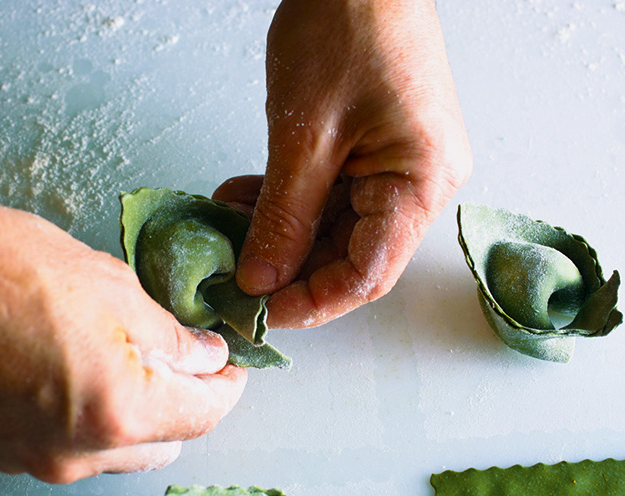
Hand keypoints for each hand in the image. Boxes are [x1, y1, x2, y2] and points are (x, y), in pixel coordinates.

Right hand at [0, 114, 246, 482]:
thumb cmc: (3, 266)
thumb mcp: (114, 286)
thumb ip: (171, 335)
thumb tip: (204, 356)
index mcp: (119, 410)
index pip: (205, 414)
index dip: (226, 383)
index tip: (227, 360)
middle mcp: (77, 452)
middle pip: (165, 440)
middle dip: (183, 399)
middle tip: (179, 353)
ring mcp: (33, 457)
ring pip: (116, 450)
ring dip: (135, 413)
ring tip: (123, 358)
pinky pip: (66, 446)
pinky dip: (87, 418)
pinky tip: (73, 370)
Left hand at [214, 0, 471, 327]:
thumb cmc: (347, 29)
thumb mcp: (305, 135)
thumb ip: (284, 215)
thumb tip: (262, 279)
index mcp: (420, 184)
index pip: (365, 275)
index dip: (309, 302)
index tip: (257, 311)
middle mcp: (418, 183)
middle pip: (349, 254)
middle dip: (285, 267)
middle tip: (231, 274)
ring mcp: (397, 165)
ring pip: (332, 227)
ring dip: (278, 233)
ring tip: (228, 229)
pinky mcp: (372, 148)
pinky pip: (327, 194)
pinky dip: (285, 202)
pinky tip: (244, 199)